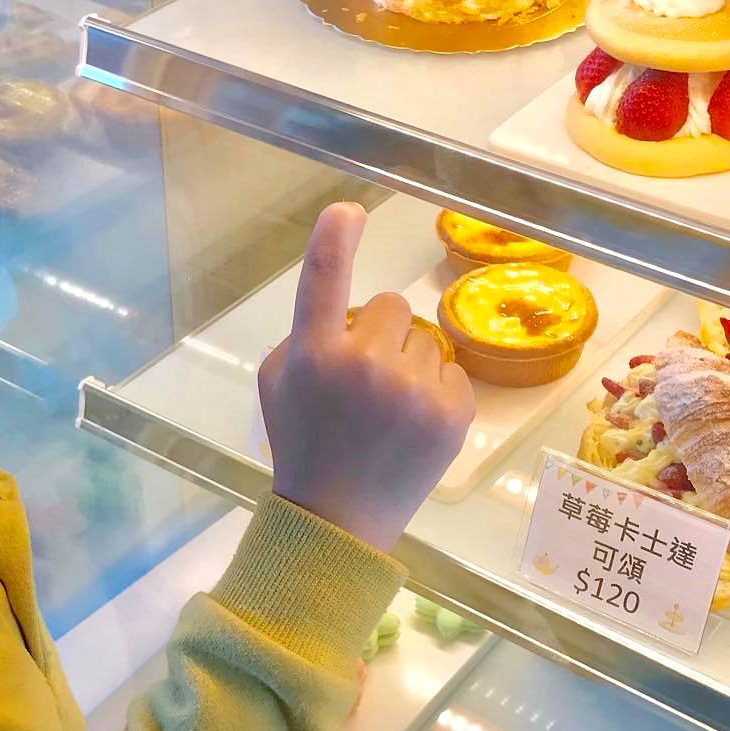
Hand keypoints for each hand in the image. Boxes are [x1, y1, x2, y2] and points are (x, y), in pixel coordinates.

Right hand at [259, 203, 473, 552]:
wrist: (338, 519)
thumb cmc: (303, 444)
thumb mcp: (277, 383)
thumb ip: (307, 334)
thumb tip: (352, 311)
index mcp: (314, 354)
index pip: (324, 279)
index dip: (335, 237)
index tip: (349, 211)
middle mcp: (365, 364)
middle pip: (390, 304)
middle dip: (379, 331)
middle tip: (365, 376)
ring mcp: (413, 390)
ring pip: (423, 340)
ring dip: (408, 363)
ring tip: (387, 411)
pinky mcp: (452, 413)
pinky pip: (451, 371)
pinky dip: (434, 392)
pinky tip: (411, 425)